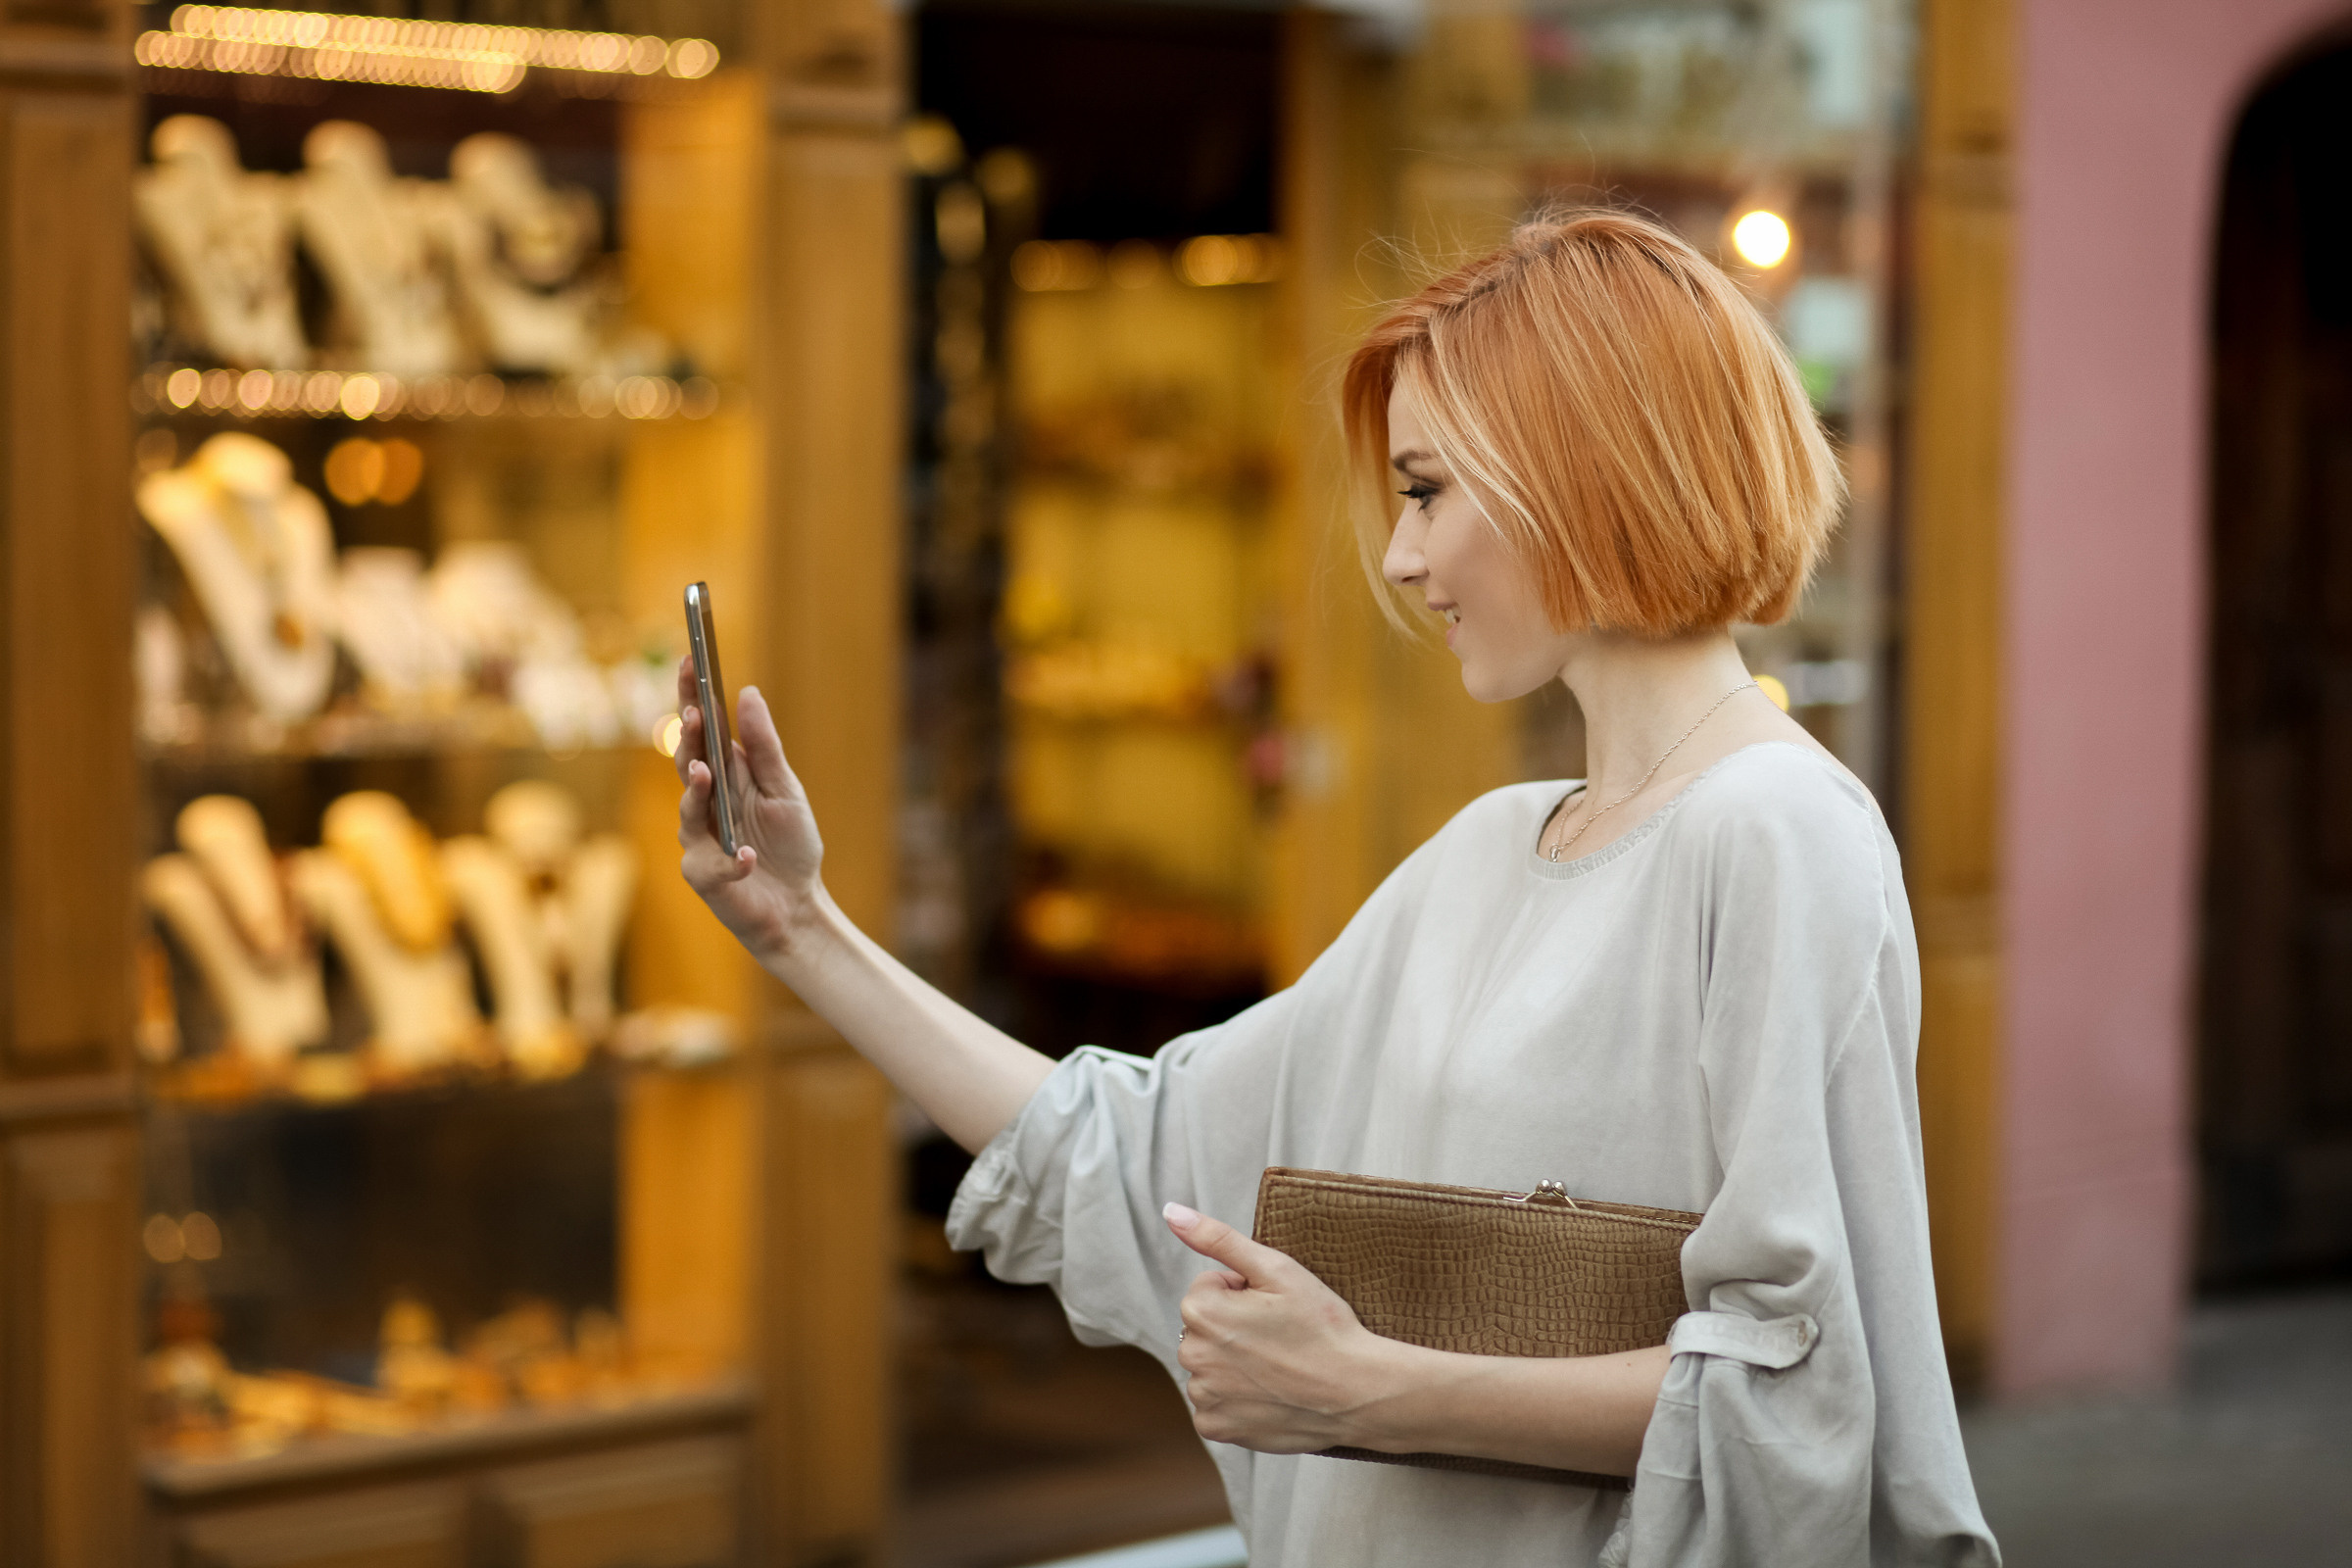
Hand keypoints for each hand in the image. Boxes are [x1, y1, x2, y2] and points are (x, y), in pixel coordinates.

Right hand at [674, 656, 825, 964]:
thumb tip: (747, 693)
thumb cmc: (790, 845)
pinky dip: (734, 860)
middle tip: (695, 713)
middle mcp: (703, 802)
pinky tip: (750, 855)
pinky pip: (712, 863)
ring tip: (706, 773)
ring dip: (696, 791)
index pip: (702, 730)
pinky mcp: (702, 874)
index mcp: (725, 775)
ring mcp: (697, 838)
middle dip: (689, 737)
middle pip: (686, 761)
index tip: (691, 659)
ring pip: (688, 809)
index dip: (692, 696)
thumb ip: (764, 747)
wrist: (797, 904)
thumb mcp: (785, 790)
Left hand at [1166, 1202, 1390, 1453]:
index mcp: (1200, 1310)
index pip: (1211, 1288)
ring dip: (1233, 1363)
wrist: (1357, 1392)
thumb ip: (1217, 1238)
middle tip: (1280, 1337)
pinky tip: (1269, 1394)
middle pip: (1206, 1327)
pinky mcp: (1216, 1428)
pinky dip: (1236, 1399)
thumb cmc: (1322, 1326)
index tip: (1276, 1308)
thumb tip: (1170, 1211)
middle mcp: (1190, 1355)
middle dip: (1234, 1326)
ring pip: (1210, 1364)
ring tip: (1278, 1367)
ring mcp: (1203, 1396)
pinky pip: (1214, 1404)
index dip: (1246, 1293)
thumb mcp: (1276, 1269)